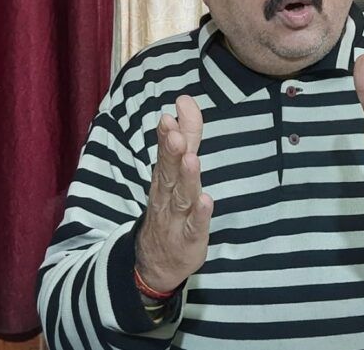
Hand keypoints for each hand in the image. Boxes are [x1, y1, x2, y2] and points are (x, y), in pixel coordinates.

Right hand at [135, 95, 213, 292]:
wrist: (157, 263)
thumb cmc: (170, 207)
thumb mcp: (177, 169)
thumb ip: (186, 135)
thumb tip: (185, 100)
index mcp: (165, 177)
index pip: (166, 152)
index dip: (169, 133)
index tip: (172, 111)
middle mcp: (168, 194)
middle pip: (169, 171)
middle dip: (171, 151)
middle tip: (173, 131)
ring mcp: (177, 217)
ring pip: (181, 196)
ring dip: (186, 178)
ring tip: (192, 159)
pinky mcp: (189, 238)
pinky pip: (195, 226)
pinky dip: (201, 214)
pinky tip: (207, 200)